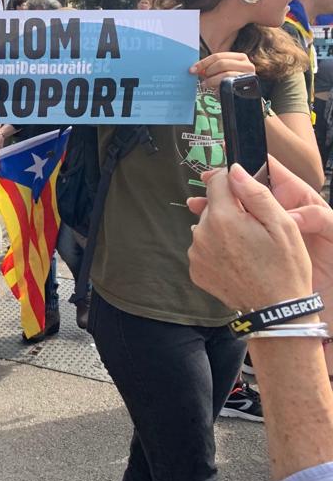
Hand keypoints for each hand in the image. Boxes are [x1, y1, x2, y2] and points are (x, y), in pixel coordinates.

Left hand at [187, 163, 312, 311]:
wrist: (276, 310)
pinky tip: (236, 260)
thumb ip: (254, 194)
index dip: (231, 181)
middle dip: (229, 210)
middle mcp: (201, 234)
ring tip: (246, 247)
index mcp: (222, 218)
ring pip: (206, 228)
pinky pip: (203, 249)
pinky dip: (216, 250)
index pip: (216, 182)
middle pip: (211, 207)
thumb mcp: (281, 225)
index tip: (242, 187)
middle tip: (253, 226)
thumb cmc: (285, 266)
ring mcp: (196, 254)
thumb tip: (234, 170)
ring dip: (221, 230)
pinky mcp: (195, 271)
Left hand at [189, 52, 254, 91]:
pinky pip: (229, 82)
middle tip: (202, 77)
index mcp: (240, 58)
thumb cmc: (229, 86)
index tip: (192, 69)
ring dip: (211, 79)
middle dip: (208, 70)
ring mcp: (248, 74)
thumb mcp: (219, 74)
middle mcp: (246, 64)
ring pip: (225, 72)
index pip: (218, 56)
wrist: (241, 101)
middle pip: (221, 63)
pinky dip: (217, 84)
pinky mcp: (247, 84)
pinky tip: (212, 88)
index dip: (203, 62)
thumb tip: (195, 67)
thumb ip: (210, 68)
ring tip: (205, 84)